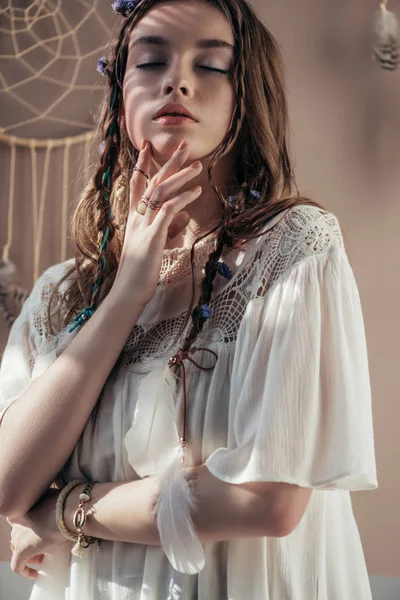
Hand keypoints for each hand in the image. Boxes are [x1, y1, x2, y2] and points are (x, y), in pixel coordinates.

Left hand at [7, 488, 72, 579]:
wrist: (67, 511)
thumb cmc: (64, 504)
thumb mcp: (52, 500)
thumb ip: (45, 505)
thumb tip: (55, 509)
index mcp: (20, 509)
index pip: (20, 524)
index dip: (29, 531)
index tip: (40, 535)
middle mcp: (15, 523)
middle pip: (19, 538)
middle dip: (30, 544)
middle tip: (43, 548)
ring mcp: (18, 537)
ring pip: (18, 551)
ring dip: (30, 556)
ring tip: (44, 558)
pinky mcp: (21, 551)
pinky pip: (17, 566)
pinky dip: (25, 571)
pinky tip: (35, 574)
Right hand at [113, 140, 202, 305]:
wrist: (129, 291)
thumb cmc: (141, 272)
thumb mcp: (155, 245)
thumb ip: (167, 227)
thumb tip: (183, 216)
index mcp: (134, 219)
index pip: (137, 185)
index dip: (141, 164)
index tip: (146, 146)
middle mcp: (137, 218)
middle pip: (152, 182)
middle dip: (168, 162)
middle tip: (183, 145)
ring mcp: (144, 226)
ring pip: (161, 192)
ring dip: (179, 176)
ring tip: (197, 166)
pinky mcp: (153, 237)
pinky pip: (168, 211)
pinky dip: (182, 199)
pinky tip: (196, 192)